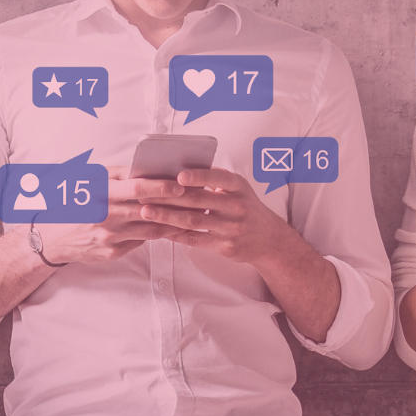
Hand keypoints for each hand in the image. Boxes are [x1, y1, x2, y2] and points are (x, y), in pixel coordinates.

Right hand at [28, 166, 187, 263]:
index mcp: (99, 194)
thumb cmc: (72, 202)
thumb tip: (148, 169)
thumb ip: (117, 175)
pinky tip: (175, 229)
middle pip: (149, 209)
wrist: (49, 238)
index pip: (136, 189)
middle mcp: (105, 216)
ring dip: (174, 222)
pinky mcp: (112, 252)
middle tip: (199, 199)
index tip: (180, 184)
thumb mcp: (88, 181)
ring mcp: (110, 237)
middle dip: (176, 204)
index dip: (160, 187)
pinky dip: (158, 234)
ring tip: (194, 214)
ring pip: (150, 228)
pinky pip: (141, 240)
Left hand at [136, 168, 312, 265]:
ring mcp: (232, 228)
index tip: (178, 175)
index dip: (198, 177)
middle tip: (146, 193)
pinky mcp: (226, 247)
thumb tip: (181, 168)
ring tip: (146, 212)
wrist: (269, 239)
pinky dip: (176, 235)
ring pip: (194, 221)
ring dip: (167, 216)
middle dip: (170, 196)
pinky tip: (159, 230)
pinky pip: (196, 240)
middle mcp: (237, 207)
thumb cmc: (247, 208)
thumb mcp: (239, 189)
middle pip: (199, 200)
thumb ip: (216, 179)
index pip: (218, 178)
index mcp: (239, 187)